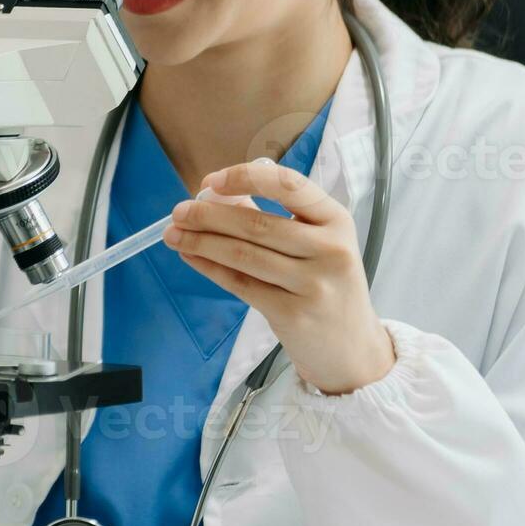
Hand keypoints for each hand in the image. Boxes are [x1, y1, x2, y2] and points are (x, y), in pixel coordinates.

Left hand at [165, 158, 394, 394]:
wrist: (350, 347)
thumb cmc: (325, 285)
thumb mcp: (315, 244)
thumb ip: (271, 217)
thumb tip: (215, 196)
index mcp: (337, 220)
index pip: (288, 185)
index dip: (245, 178)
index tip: (211, 181)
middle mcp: (330, 249)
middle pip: (257, 223)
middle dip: (209, 214)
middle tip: (179, 211)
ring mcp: (313, 284)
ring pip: (243, 254)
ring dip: (201, 241)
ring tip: (174, 234)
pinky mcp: (292, 313)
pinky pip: (240, 284)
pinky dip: (209, 267)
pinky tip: (191, 257)